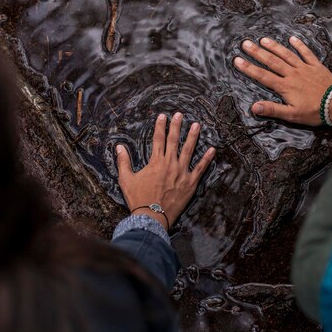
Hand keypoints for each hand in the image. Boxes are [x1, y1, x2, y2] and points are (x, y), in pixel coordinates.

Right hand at [115, 112, 215, 229]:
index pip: (158, 139)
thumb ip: (123, 162)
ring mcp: (181, 172)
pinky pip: (200, 168)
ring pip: (189, 150)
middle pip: (174, 140)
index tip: (163, 116)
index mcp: (155, 162)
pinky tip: (212, 149)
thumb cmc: (138, 199)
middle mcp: (169, 164)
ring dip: (193, 136)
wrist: (151, 217)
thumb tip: (119, 147)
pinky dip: (207, 159)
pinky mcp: (190, 183)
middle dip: (177, 126)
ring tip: (197, 125)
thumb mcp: (126, 179)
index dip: (160, 126)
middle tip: (180, 114)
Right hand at [234, 36, 331, 125]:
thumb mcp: (292, 115)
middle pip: (272, 61)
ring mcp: (304, 68)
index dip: (249, 68)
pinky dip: (299, 45)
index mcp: (285, 86)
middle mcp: (292, 74)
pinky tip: (292, 39)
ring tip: (262, 39)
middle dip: (257, 53)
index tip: (237, 60)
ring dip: (274, 47)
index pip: (263, 76)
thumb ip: (272, 109)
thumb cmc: (315, 112)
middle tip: (245, 44)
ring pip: (286, 55)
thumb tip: (254, 107)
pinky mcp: (316, 66)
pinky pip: (306, 53)